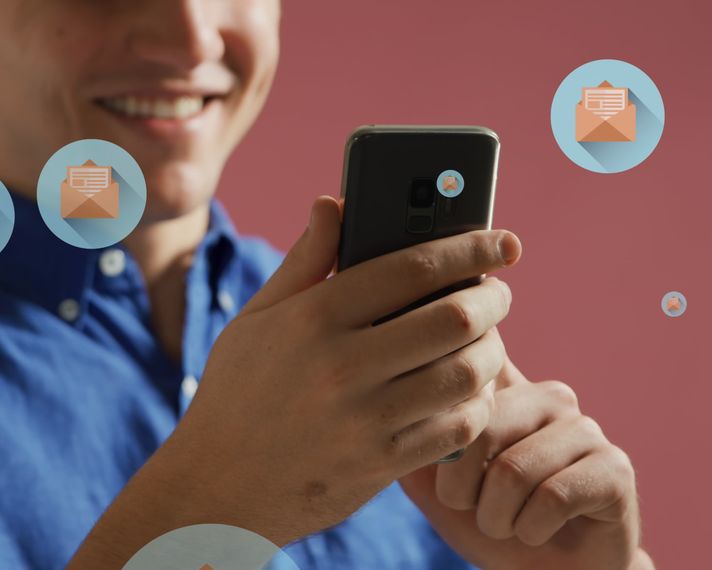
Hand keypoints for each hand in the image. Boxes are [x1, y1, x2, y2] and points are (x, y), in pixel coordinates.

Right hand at [69, 194, 522, 569]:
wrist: (216, 485)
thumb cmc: (236, 392)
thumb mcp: (257, 318)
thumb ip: (305, 260)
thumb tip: (334, 202)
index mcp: (313, 317)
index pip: (413, 267)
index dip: (469, 248)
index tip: (501, 242)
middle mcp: (342, 365)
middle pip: (454, 317)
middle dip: (493, 299)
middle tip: (497, 293)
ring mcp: (365, 419)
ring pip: (466, 373)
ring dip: (491, 351)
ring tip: (484, 341)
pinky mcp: (382, 464)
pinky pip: (458, 427)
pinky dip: (476, 404)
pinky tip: (465, 392)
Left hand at [399, 357, 652, 569]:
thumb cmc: (486, 519)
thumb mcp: (431, 480)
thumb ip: (409, 439)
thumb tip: (384, 405)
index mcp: (502, 388)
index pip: (466, 374)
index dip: (439, 416)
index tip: (433, 451)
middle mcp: (546, 395)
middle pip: (479, 427)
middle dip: (460, 488)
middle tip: (470, 509)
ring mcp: (585, 428)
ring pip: (513, 469)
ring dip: (496, 517)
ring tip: (504, 524)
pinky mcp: (614, 469)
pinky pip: (553, 497)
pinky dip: (529, 530)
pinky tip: (536, 532)